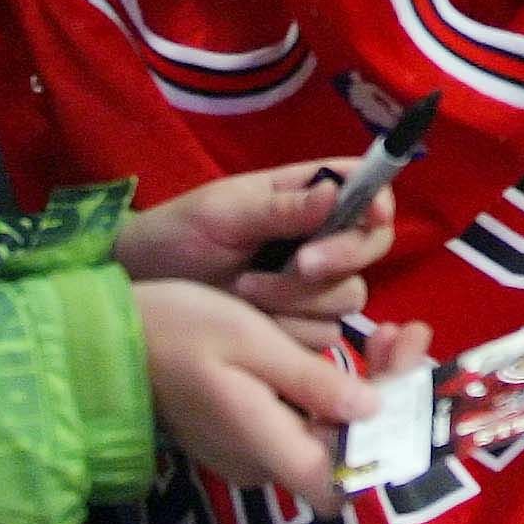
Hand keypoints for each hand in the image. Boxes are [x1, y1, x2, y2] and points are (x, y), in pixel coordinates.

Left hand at [120, 162, 399, 347]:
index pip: (367, 189)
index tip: (370, 215)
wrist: (143, 289)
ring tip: (244, 289)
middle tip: (299, 264)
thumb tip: (335, 192)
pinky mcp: (298, 326)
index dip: (379, 201)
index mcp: (308, 195)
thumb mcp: (223, 213)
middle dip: (339, 257)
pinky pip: (321, 334)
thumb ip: (280, 209)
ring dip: (298, 297)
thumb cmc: (180, 234)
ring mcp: (312, 286)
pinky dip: (287, 329)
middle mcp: (321, 237)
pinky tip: (250, 318)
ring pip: (346, 296)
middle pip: (370, 247)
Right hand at [135, 279, 387, 515]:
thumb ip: (311, 381)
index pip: (341, 483)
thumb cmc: (181, 331)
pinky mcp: (250, 428)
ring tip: (393, 331)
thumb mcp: (251, 344)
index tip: (409, 382)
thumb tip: (372, 411)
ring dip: (371, 385)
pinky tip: (360, 342)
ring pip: (332, 430)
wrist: (113, 337)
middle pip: (347, 449)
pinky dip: (339, 384)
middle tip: (410, 335)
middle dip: (391, 396)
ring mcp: (255, 448)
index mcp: (266, 447)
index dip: (385, 443)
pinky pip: (308, 418)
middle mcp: (265, 461)